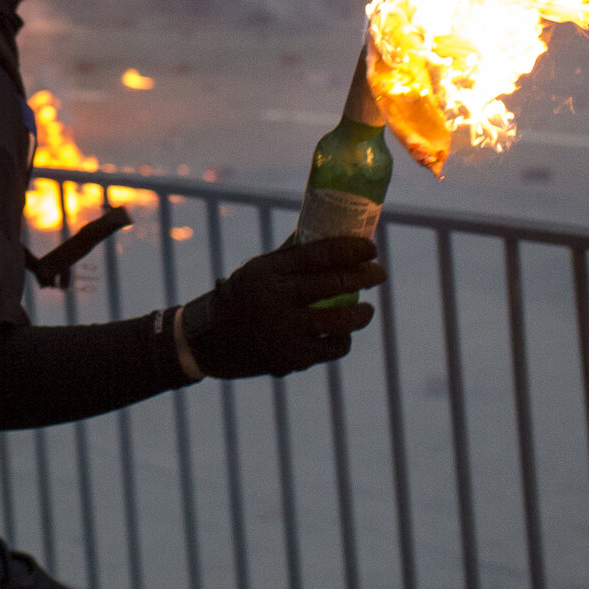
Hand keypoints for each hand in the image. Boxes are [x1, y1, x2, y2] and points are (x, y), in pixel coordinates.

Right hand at [180, 237, 384, 378]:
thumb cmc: (241, 297)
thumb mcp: (258, 269)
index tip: (371, 248)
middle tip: (379, 274)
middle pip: (334, 284)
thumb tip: (325, 230)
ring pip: (340, 320)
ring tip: (368, 310)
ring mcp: (285, 331)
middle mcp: (277, 299)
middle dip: (365, 277)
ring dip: (362, 314)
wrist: (209, 341)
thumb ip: (290, 254)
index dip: (351, 249)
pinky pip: (332, 348)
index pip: (319, 254)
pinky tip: (344, 334)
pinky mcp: (291, 358)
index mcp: (269, 271)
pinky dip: (343, 339)